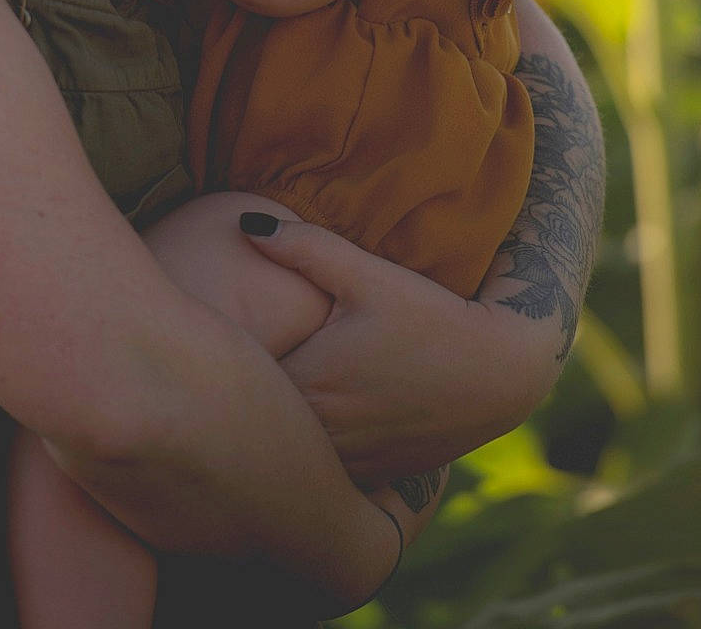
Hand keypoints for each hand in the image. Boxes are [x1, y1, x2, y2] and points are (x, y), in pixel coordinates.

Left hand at [243, 214, 560, 485]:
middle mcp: (320, 438)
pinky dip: (306, 450)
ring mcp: (346, 464)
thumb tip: (245, 224)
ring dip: (270, 429)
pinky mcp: (370, 476)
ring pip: (286, 455)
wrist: (500, 371)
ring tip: (250, 395)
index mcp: (308, 386)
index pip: (236, 383)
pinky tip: (302, 422)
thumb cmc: (431, 316)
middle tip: (212, 364)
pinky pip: (319, 471)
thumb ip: (302, 247)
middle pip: (253, 426)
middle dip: (236, 396)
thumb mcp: (366, 274)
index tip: (200, 341)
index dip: (215, 361)